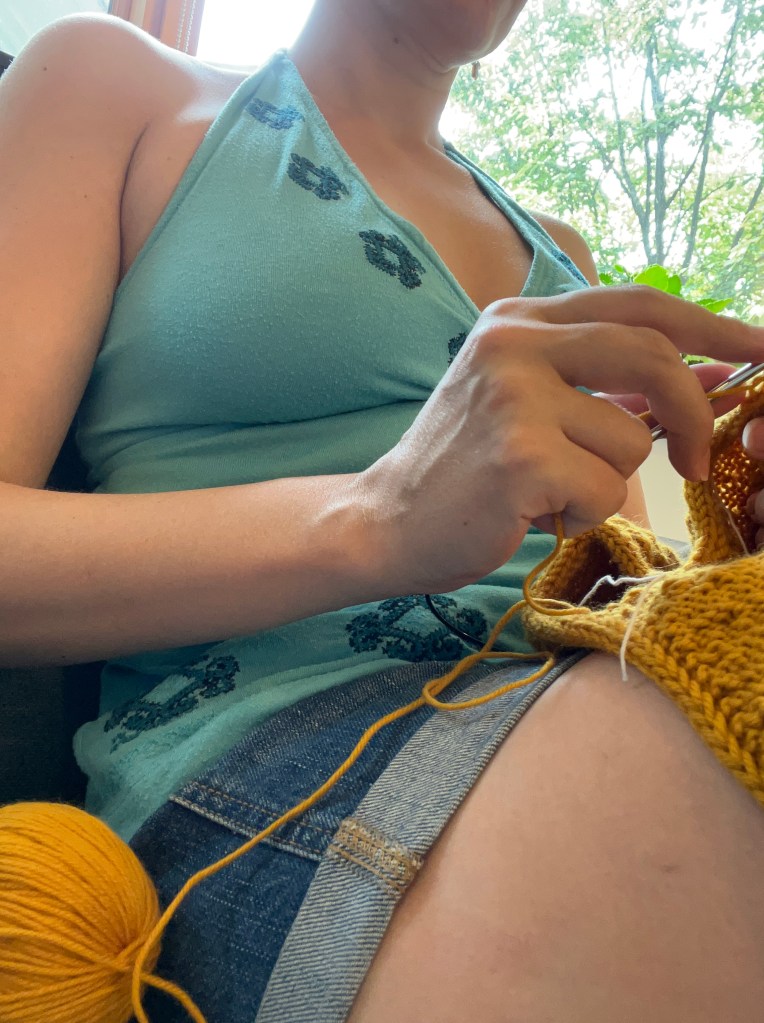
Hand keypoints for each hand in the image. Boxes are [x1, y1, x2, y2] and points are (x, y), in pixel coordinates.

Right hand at [358, 286, 763, 594]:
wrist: (388, 520)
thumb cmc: (464, 468)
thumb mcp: (527, 402)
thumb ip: (602, 382)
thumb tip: (707, 371)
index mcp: (518, 319)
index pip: (635, 305)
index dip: (708, 325)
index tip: (759, 347)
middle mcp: (513, 341)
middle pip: (650, 355)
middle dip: (693, 411)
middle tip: (695, 459)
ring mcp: (513, 394)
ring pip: (630, 439)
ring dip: (606, 481)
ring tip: (550, 491)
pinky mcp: (520, 452)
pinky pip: (604, 489)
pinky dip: (582, 514)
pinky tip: (534, 513)